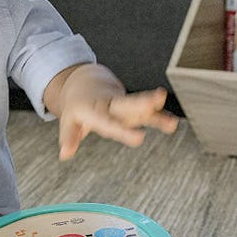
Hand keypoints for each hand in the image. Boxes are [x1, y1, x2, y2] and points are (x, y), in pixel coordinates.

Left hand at [58, 86, 177, 159]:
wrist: (85, 82)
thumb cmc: (78, 106)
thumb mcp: (69, 120)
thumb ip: (69, 137)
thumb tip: (64, 154)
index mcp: (94, 109)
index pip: (108, 121)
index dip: (123, 130)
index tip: (139, 138)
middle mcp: (111, 104)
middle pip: (128, 104)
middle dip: (143, 103)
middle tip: (157, 100)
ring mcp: (123, 104)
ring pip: (140, 105)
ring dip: (155, 109)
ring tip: (172, 121)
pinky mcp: (132, 106)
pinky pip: (147, 111)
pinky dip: (159, 116)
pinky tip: (172, 124)